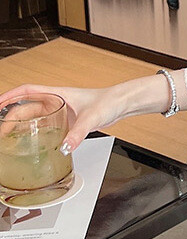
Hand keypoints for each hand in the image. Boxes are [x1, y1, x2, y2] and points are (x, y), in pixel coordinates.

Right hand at [0, 82, 126, 153]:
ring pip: (35, 117)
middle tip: (2, 130)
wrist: (122, 104)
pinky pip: (47, 126)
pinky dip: (36, 132)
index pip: (27, 90)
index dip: (10, 96)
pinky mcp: (69, 121)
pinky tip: (31, 142)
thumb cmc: (109, 101)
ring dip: (21, 124)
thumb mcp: (91, 118)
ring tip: (8, 136)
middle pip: (27, 107)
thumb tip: (65, 147)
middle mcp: (58, 101)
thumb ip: (78, 133)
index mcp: (58, 94)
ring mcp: (63, 111)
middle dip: (11, 116)